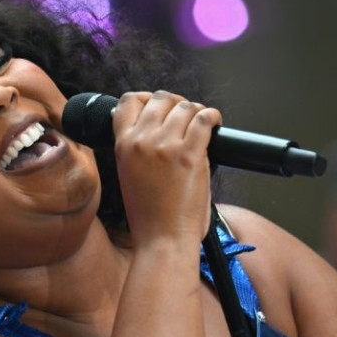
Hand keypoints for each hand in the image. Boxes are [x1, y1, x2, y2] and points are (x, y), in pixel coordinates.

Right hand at [112, 91, 221, 243]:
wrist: (162, 238)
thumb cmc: (148, 215)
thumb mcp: (128, 175)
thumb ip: (137, 149)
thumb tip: (158, 128)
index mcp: (123, 146)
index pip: (128, 102)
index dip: (146, 97)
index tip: (158, 104)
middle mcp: (142, 141)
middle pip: (160, 99)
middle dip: (176, 103)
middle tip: (185, 115)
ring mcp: (166, 146)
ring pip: (185, 106)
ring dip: (196, 111)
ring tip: (201, 123)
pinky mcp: (190, 154)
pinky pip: (204, 119)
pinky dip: (212, 117)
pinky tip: (214, 123)